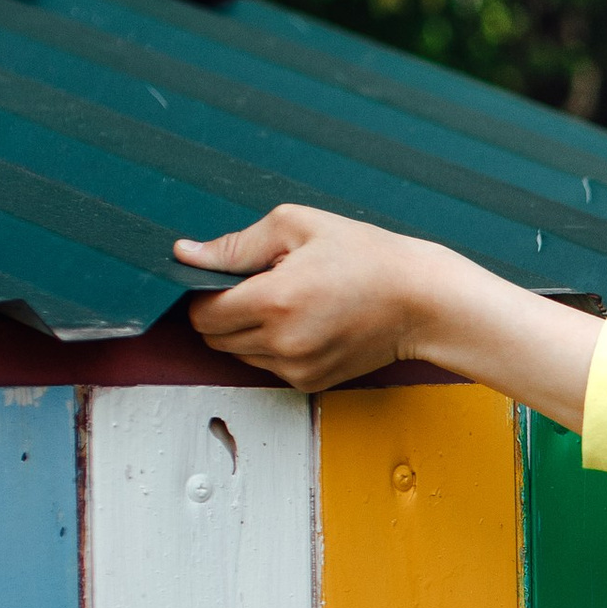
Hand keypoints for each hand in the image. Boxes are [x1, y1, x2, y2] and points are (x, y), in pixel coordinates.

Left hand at [174, 207, 602, 427]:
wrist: (421, 300)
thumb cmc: (366, 255)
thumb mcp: (298, 226)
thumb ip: (235, 244)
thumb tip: (185, 254)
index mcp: (274, 300)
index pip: (202, 313)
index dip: (202, 293)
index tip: (222, 279)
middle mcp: (281, 342)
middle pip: (214, 338)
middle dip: (222, 313)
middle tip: (258, 286)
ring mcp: (296, 368)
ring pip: (238, 355)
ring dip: (247, 330)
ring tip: (289, 302)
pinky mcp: (310, 382)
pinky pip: (268, 366)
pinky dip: (273, 346)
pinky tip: (306, 322)